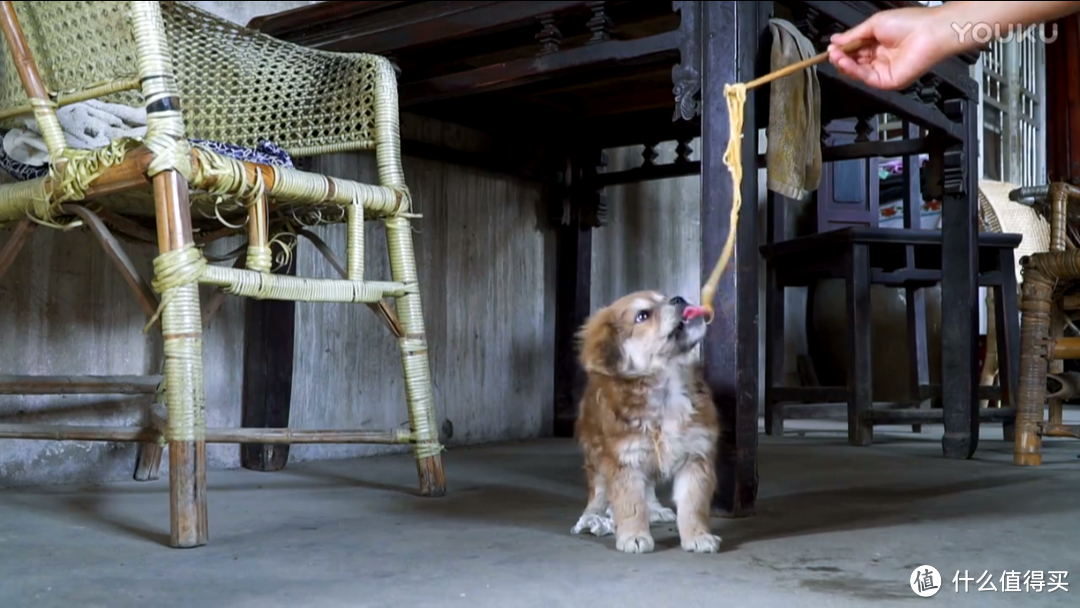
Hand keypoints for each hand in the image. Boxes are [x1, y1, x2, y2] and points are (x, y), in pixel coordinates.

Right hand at [827, 6, 956, 90]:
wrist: (929, 32)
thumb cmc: (908, 23)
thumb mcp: (874, 24)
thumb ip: (853, 35)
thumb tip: (835, 40)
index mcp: (878, 44)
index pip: (855, 50)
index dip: (843, 49)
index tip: (831, 47)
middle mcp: (880, 58)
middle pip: (854, 62)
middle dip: (841, 57)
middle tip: (832, 53)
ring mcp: (883, 70)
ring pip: (857, 71)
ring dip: (844, 64)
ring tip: (835, 56)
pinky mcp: (887, 81)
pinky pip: (866, 77)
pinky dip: (853, 71)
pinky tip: (845, 62)